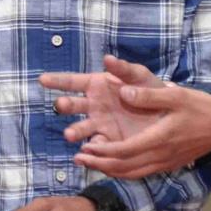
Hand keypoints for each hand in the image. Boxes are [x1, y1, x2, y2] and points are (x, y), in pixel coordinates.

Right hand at [40, 54, 163, 144]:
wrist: (168, 114)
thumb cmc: (150, 89)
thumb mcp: (139, 76)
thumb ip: (124, 69)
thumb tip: (107, 58)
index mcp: (97, 85)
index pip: (72, 82)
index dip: (57, 80)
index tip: (42, 79)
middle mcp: (93, 105)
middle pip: (72, 105)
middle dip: (64, 105)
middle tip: (60, 105)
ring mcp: (99, 124)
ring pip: (81, 128)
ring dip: (73, 131)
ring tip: (70, 135)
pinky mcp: (109, 141)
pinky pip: (97, 146)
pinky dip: (91, 150)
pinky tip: (89, 152)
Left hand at [72, 84, 210, 177]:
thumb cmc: (200, 107)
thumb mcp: (174, 95)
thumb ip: (147, 96)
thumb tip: (122, 92)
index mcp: (159, 139)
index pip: (124, 152)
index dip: (102, 152)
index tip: (85, 147)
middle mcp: (160, 156)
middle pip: (124, 168)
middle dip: (99, 165)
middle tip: (78, 159)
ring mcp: (165, 163)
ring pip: (132, 173)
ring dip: (109, 170)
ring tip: (89, 164)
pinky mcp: (169, 165)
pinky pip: (141, 173)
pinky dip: (123, 171)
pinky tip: (112, 165)